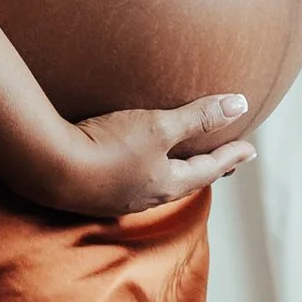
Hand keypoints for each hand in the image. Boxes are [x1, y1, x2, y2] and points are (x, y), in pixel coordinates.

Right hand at [24, 96, 257, 217]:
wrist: (50, 168)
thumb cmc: (109, 147)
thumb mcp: (159, 126)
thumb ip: (199, 116)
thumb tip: (241, 104)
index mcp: (168, 184)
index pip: (209, 168)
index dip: (231, 155)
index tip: (251, 148)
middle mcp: (147, 196)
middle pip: (187, 181)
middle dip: (208, 168)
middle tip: (226, 162)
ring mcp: (120, 197)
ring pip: (160, 184)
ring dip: (178, 172)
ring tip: (185, 164)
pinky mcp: (96, 191)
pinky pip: (134, 182)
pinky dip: (148, 173)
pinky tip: (137, 168)